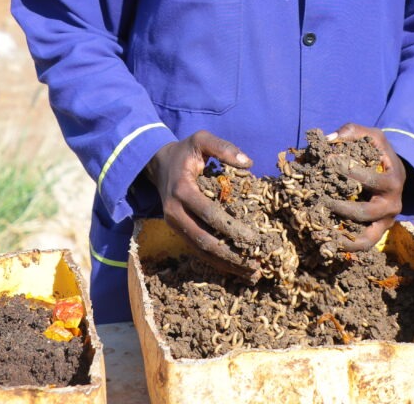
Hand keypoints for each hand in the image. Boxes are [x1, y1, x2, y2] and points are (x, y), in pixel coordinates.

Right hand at [145, 130, 259, 279]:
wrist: (158, 163)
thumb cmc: (185, 151)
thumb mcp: (201, 140)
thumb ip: (223, 147)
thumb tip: (248, 163)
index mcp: (182, 190)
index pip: (209, 214)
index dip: (232, 228)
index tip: (255, 238)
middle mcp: (174, 212)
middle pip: (204, 240)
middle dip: (231, 254)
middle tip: (256, 264)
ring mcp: (173, 224)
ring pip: (200, 250)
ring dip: (226, 264)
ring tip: (251, 273)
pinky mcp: (177, 231)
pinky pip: (197, 250)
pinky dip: (216, 262)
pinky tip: (236, 269)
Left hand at [323, 123, 405, 252]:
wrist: (396, 173)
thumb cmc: (380, 153)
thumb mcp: (372, 137)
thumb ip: (352, 132)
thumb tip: (328, 139)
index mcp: (392, 180)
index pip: (368, 178)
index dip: (345, 170)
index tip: (324, 162)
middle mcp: (392, 204)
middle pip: (365, 211)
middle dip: (339, 206)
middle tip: (318, 198)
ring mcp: (386, 221)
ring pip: (366, 236)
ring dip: (342, 236)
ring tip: (320, 230)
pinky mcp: (379, 231)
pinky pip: (364, 244)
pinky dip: (347, 246)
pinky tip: (327, 242)